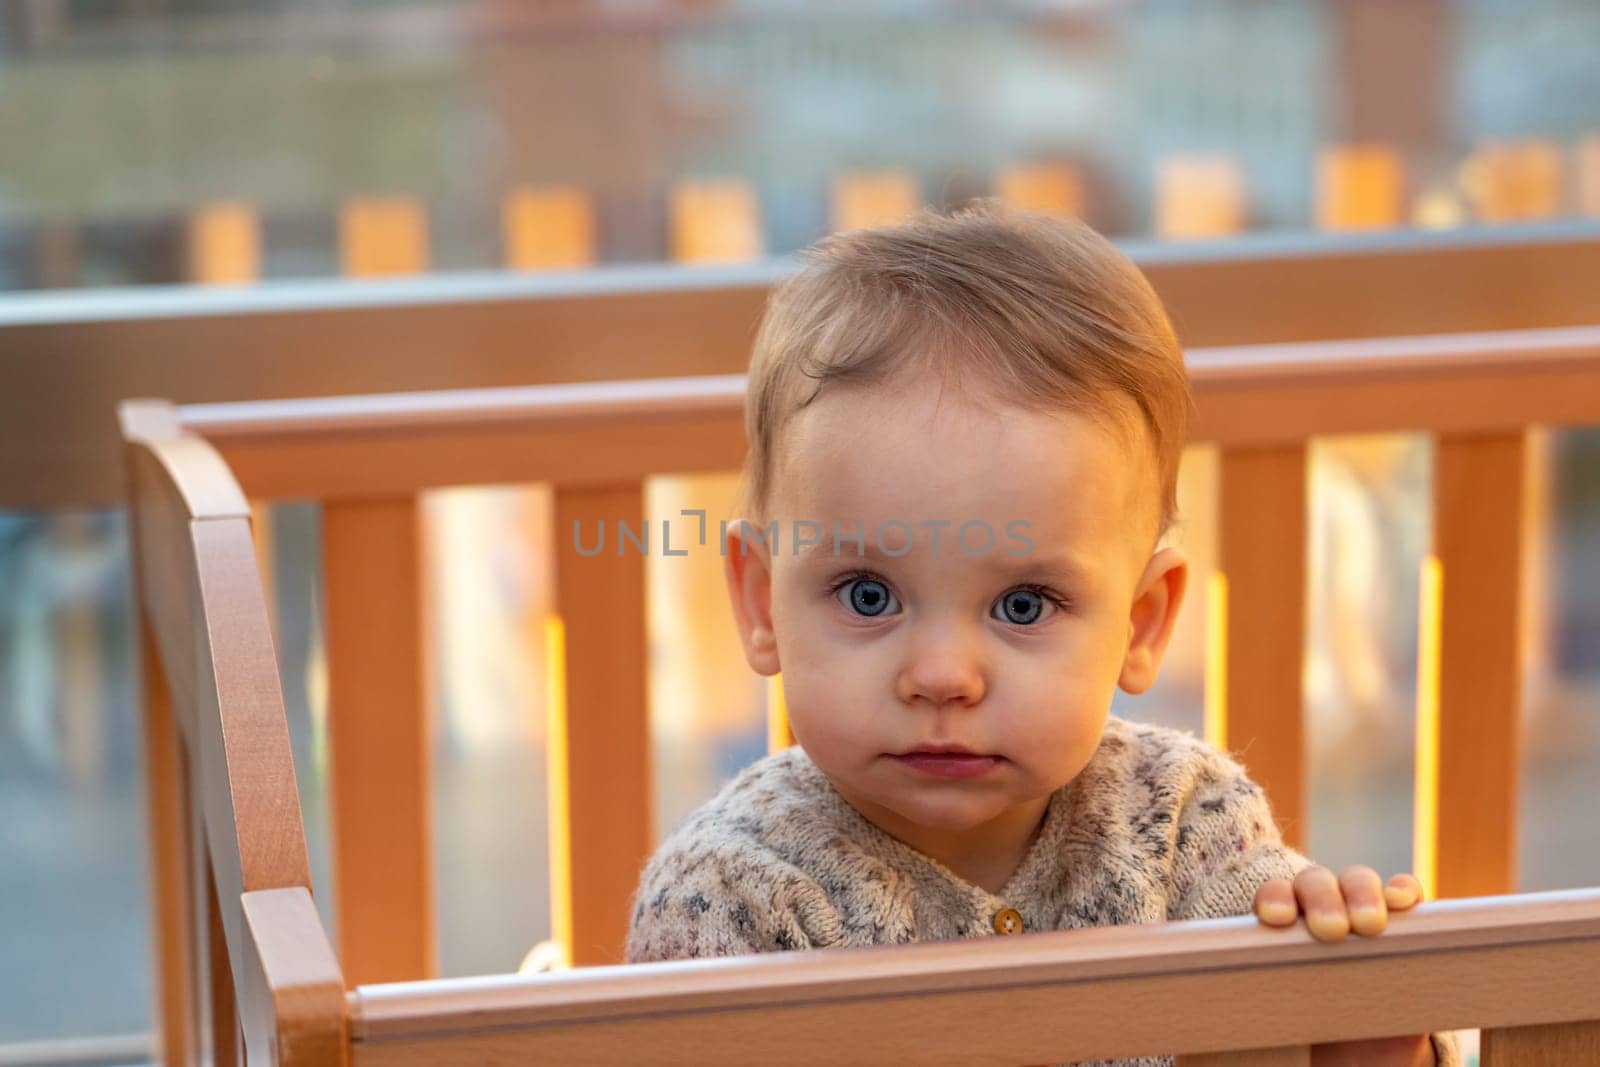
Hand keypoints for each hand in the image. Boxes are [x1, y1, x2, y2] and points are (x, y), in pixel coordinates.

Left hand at [1256, 867, 1433, 1065]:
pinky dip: (1403, 891)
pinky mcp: (1404, 922)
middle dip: (1321, 900)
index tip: (1276, 919)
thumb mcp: (1290, 1011)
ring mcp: (1361, 907)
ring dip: (1362, 894)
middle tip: (1329, 930)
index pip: (1274, 896)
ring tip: (1368, 925)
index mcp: (1283, 922)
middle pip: (1315, 883)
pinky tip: (1402, 902)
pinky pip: (1404, 892)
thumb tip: (1234, 1015)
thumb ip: (1270, 996)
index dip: (1273, 899)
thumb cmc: (1311, 1026)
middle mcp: (1320, 906)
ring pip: (1358, 880)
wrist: (1359, 1048)